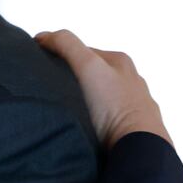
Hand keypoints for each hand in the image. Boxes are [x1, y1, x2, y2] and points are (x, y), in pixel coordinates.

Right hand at [36, 29, 170, 147]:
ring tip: (67, 110)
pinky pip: (107, 118)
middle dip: (74, 78)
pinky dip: (95, 118)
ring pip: (102, 96)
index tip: (44, 66)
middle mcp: (131, 80)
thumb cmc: (114, 107)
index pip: (84, 51)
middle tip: (53, 89)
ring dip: (85, 100)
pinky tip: (86, 126)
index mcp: (121, 62)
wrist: (138, 146)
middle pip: (94, 73)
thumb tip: (44, 35)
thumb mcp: (88, 66)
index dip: (62, 56)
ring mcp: (134, 105)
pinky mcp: (131, 128)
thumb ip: (67, 45)